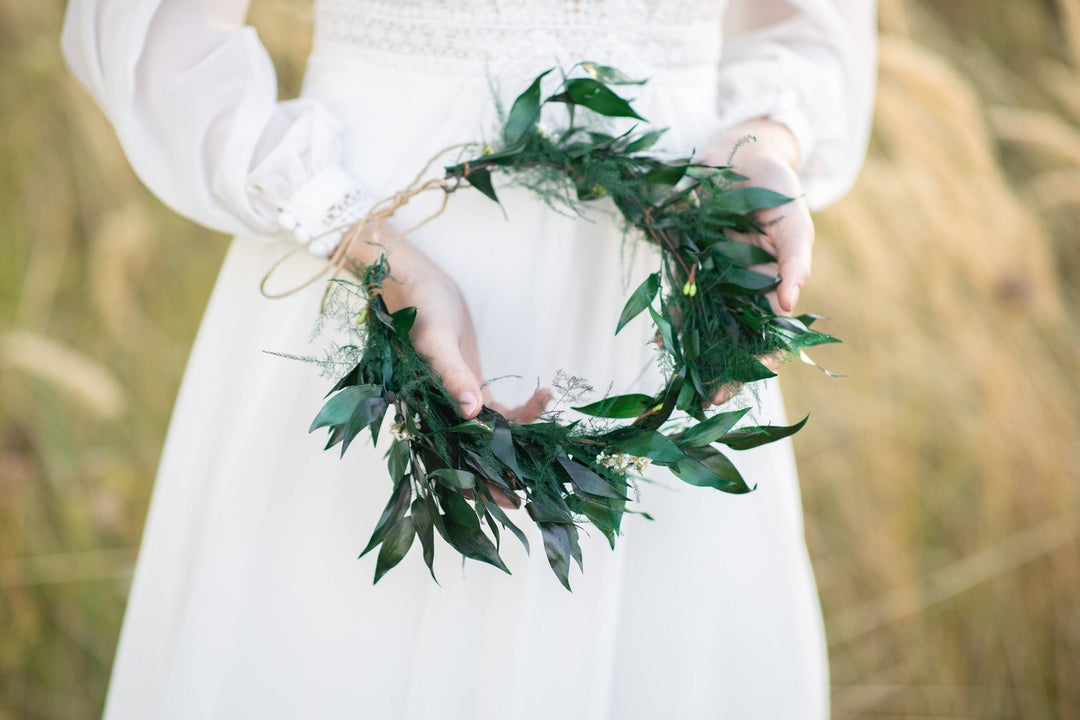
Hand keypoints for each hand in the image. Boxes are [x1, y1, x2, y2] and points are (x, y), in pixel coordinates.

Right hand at [346, 225, 548, 506]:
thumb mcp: (434, 340)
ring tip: (551, 433)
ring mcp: (458, 403)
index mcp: (426, 413)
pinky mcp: (472, 385)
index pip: (455, 463)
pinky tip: (545, 396)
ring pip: (492, 436)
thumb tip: (471, 410)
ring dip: (521, 440)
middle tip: (542, 484)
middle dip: (508, 474)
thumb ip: (451, 374)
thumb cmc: (418, 309)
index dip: (481, 485)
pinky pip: (499, 410)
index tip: (512, 498)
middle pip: (476, 458)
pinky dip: (522, 409)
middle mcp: (441, 415)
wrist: (416, 282)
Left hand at [700, 118, 812, 404]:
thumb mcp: (794, 220)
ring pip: (705, 327)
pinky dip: (672, 321)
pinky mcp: (687, 264)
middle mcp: (743, 289)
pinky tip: (662, 341)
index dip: (760, 361)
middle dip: (723, 371)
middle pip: (735, 340)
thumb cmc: (775, 188)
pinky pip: (679, 298)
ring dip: (695, 356)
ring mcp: (715, 279)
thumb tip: (791, 303)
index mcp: (773, 285)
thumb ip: (794, 259)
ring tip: (682, 385)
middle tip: (706, 401)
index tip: (746, 382)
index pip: (770, 334)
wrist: (739, 153)